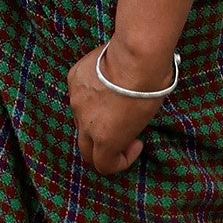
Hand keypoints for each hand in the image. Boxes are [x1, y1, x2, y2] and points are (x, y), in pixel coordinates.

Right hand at [66, 40, 170, 175]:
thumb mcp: (144, 119)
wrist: (136, 57)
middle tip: (117, 134)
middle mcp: (86, 124)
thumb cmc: (149, 89)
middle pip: (85, 148)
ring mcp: (76, 101)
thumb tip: (123, 128)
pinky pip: (79, 92)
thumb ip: (126, 131)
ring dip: (94, 116)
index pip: (103, 165)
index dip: (120, 161)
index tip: (135, 144)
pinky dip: (90, 92)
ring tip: (114, 99)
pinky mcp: (74, 79)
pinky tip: (106, 79)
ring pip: (81, 117)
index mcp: (105, 139)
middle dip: (100, 146)